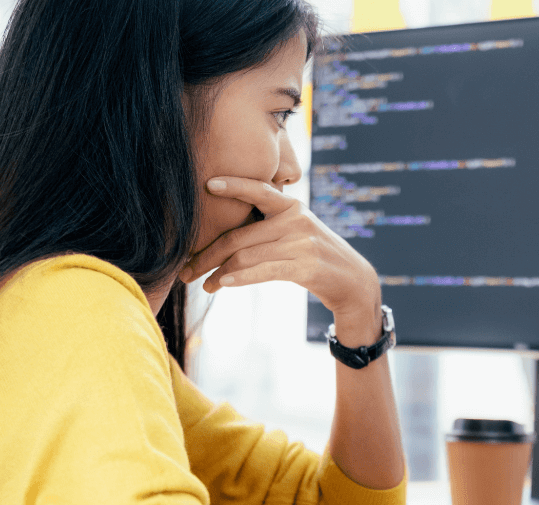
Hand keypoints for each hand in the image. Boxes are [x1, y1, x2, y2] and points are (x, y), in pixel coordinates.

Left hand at [179, 177, 380, 321]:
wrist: (352, 281)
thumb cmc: (315, 256)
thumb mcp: (296, 232)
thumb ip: (268, 226)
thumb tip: (224, 237)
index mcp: (291, 206)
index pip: (258, 190)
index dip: (233, 185)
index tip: (207, 184)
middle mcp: (296, 220)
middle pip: (239, 235)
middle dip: (207, 254)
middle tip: (186, 269)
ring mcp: (301, 243)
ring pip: (246, 255)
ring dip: (218, 272)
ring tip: (202, 285)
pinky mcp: (304, 267)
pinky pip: (263, 271)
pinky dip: (239, 277)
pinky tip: (222, 283)